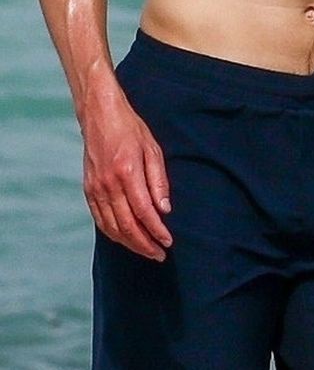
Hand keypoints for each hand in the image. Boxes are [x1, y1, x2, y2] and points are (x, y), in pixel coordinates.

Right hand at [82, 79, 171, 260]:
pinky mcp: (88, 189)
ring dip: (130, 243)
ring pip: (111, 226)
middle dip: (145, 244)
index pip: (143, 212)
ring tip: (146, 251)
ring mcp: (95, 188)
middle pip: (126, 225)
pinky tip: (125, 239)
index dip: (156, 231)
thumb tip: (164, 210)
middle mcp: (108, 184)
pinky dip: (112, 233)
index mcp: (127, 172)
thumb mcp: (153, 150)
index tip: (168, 242)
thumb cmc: (130, 129)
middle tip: (160, 254)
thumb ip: (158, 182)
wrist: (99, 115)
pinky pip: (99, 218)